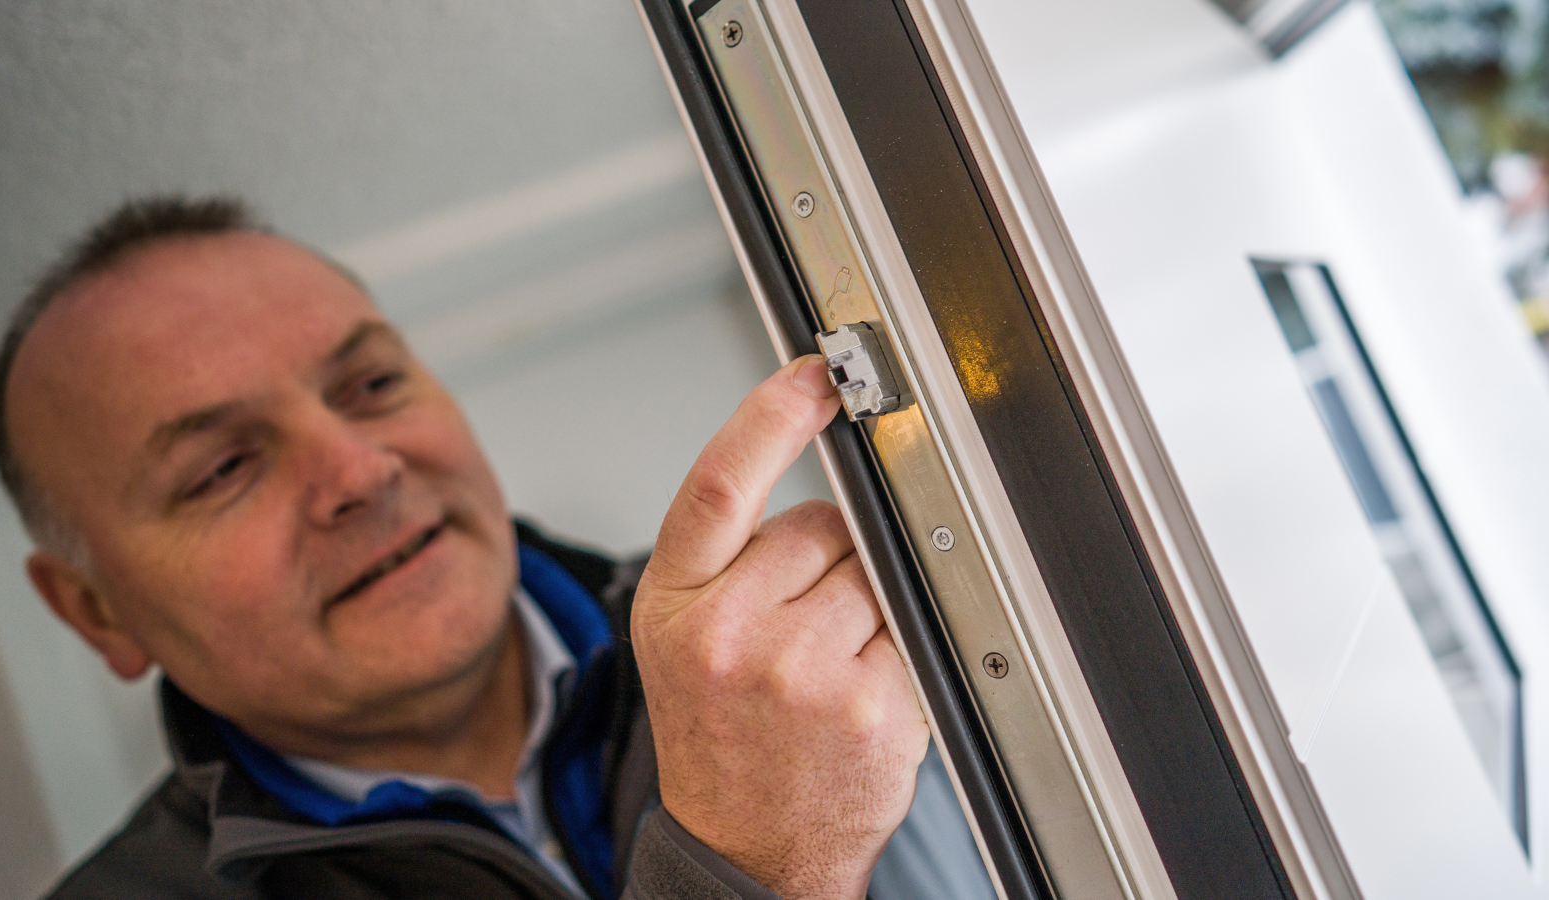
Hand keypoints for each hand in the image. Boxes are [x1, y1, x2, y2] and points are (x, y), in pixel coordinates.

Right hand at [632, 355, 928, 899]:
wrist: (743, 845)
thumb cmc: (716, 736)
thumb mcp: (683, 636)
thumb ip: (733, 556)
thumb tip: (832, 480)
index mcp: (675, 604)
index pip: (721, 483)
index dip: (771, 415)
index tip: (815, 374)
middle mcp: (730, 634)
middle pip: (822, 525)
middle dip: (827, 557)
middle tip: (797, 627)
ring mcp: (802, 672)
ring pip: (873, 573)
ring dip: (865, 605)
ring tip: (821, 669)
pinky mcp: (868, 705)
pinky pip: (910, 628)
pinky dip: (898, 649)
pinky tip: (858, 693)